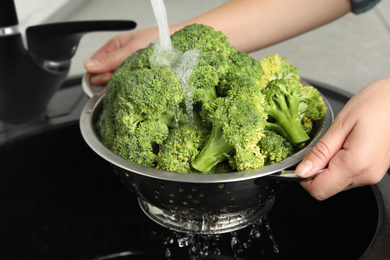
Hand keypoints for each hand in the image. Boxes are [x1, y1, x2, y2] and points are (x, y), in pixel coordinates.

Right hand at [84, 27, 158, 85]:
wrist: (179, 45)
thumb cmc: (158, 40)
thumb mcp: (132, 48)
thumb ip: (111, 59)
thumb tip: (88, 66)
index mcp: (114, 47)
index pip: (93, 65)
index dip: (96, 75)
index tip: (107, 78)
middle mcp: (119, 59)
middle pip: (102, 76)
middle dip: (108, 80)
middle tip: (121, 78)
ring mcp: (127, 69)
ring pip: (114, 82)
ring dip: (119, 84)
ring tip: (131, 81)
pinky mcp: (137, 78)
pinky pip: (126, 85)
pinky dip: (128, 87)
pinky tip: (136, 86)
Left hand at [295, 77, 389, 199]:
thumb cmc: (376, 104)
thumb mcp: (341, 124)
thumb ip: (320, 152)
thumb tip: (301, 172)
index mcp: (356, 165)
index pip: (318, 190)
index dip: (304, 177)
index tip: (305, 160)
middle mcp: (366, 176)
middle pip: (326, 188)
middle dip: (316, 170)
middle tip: (325, 145)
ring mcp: (371, 175)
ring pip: (336, 183)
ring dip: (328, 166)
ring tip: (340, 141)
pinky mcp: (373, 171)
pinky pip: (347, 176)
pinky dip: (339, 164)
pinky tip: (346, 145)